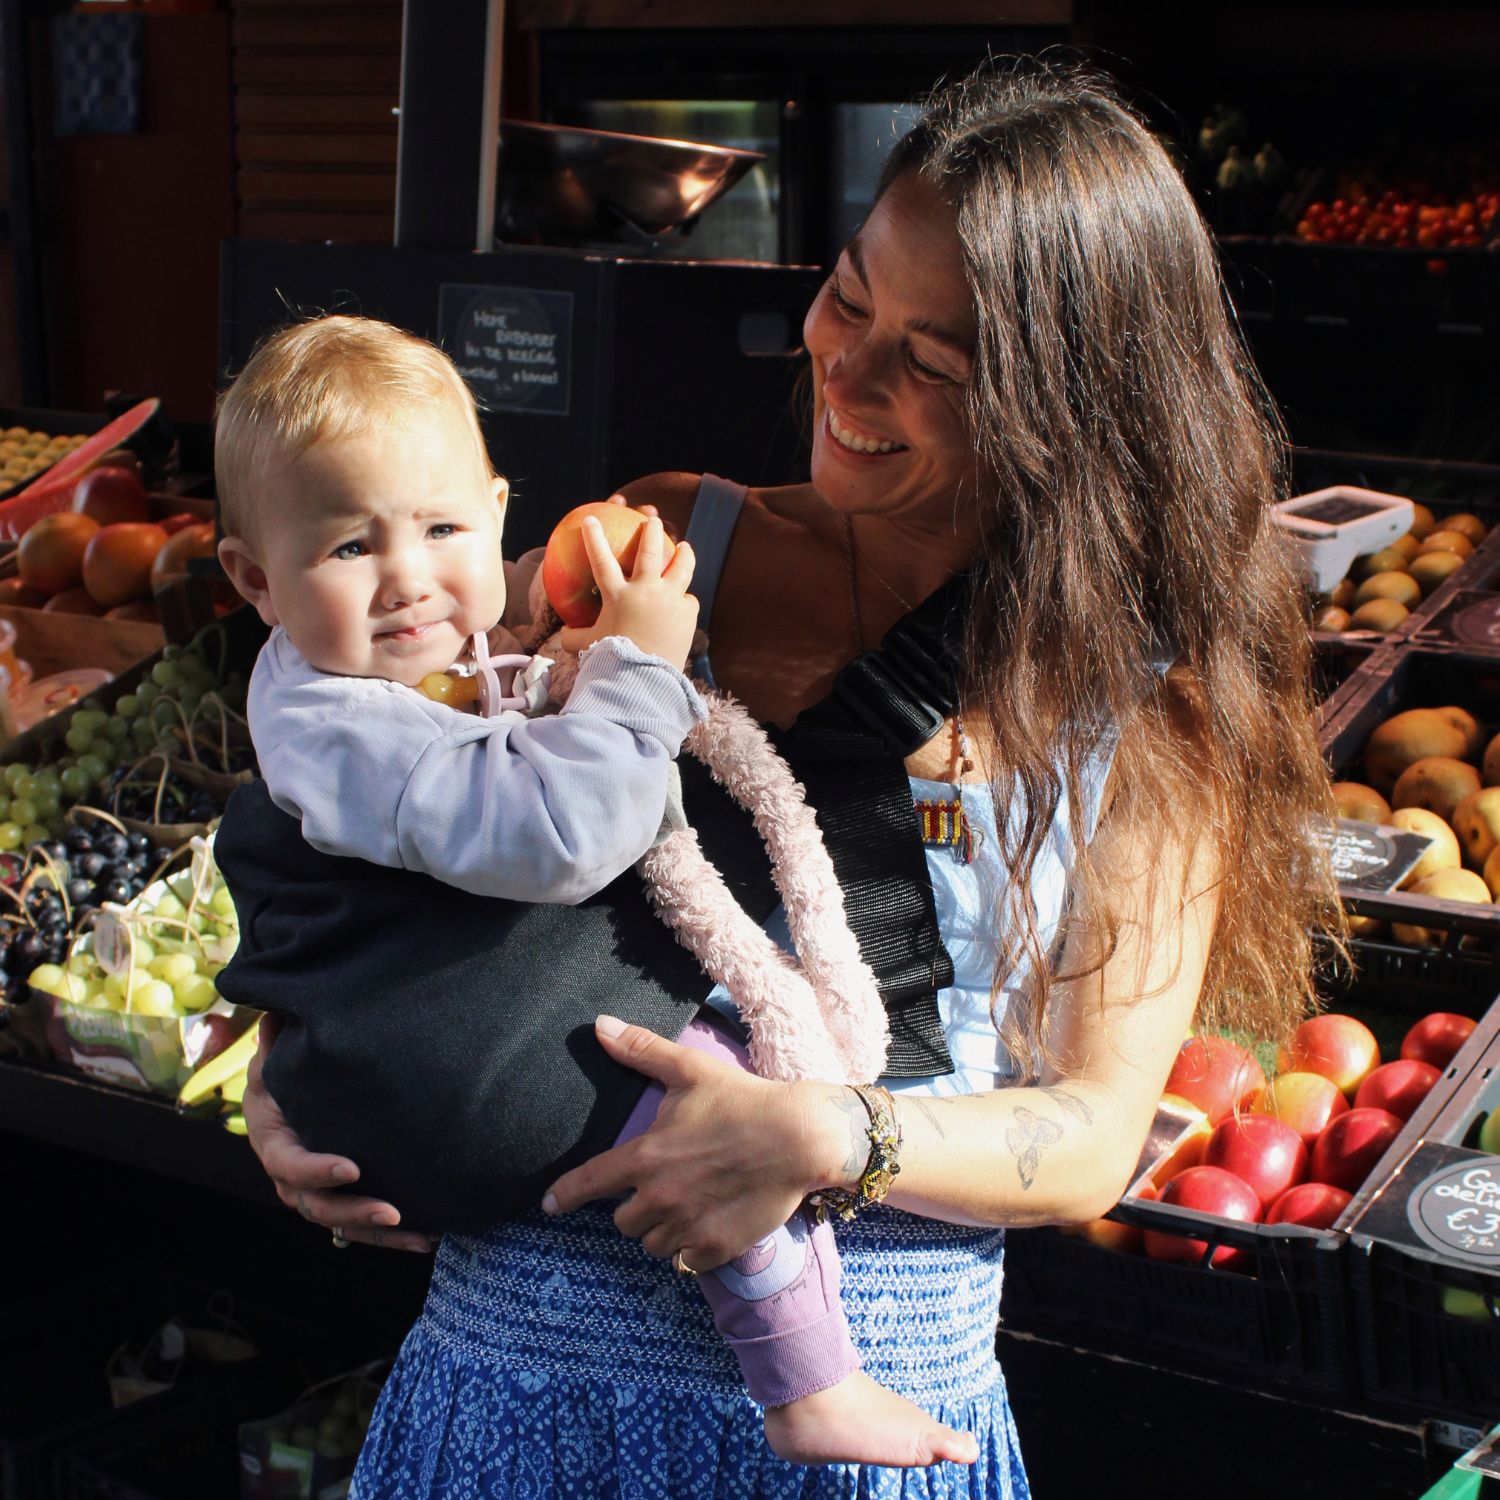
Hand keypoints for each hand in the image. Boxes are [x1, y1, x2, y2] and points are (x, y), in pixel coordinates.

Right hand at [242, 1015, 435, 1252]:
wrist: (287, 1092)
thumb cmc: (286, 1067)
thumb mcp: (276, 1053)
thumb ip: (278, 1038)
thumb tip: (278, 1009)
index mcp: (272, 1139)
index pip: (289, 1164)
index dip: (317, 1170)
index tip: (353, 1168)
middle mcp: (289, 1174)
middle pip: (317, 1206)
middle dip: (355, 1211)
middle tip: (393, 1211)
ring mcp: (314, 1192)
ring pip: (342, 1225)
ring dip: (380, 1234)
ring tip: (421, 1236)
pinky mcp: (339, 1199)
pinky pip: (360, 1226)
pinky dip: (391, 1236)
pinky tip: (428, 1238)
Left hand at [543, 1016, 833, 1269]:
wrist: (798, 1136)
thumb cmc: (742, 1099)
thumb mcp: (690, 1069)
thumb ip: (642, 1051)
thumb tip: (600, 1025)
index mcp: (646, 1156)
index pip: (590, 1182)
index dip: (565, 1195)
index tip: (549, 1206)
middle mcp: (660, 1197)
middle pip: (623, 1222)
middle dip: (637, 1207)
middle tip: (663, 1186)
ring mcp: (688, 1225)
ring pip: (654, 1244)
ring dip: (663, 1229)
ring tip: (688, 1205)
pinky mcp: (716, 1247)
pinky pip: (687, 1261)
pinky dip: (692, 1248)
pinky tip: (708, 1224)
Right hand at [558, 514, 697, 667]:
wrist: (643, 677)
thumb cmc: (612, 661)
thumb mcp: (587, 647)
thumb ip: (574, 638)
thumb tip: (563, 635)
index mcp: (617, 595)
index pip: (601, 560)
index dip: (594, 538)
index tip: (591, 519)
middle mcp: (645, 590)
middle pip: (650, 551)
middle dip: (652, 531)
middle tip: (653, 520)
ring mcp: (669, 598)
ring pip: (681, 566)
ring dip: (684, 553)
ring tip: (685, 546)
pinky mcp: (687, 612)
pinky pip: (688, 600)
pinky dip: (685, 600)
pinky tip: (685, 601)